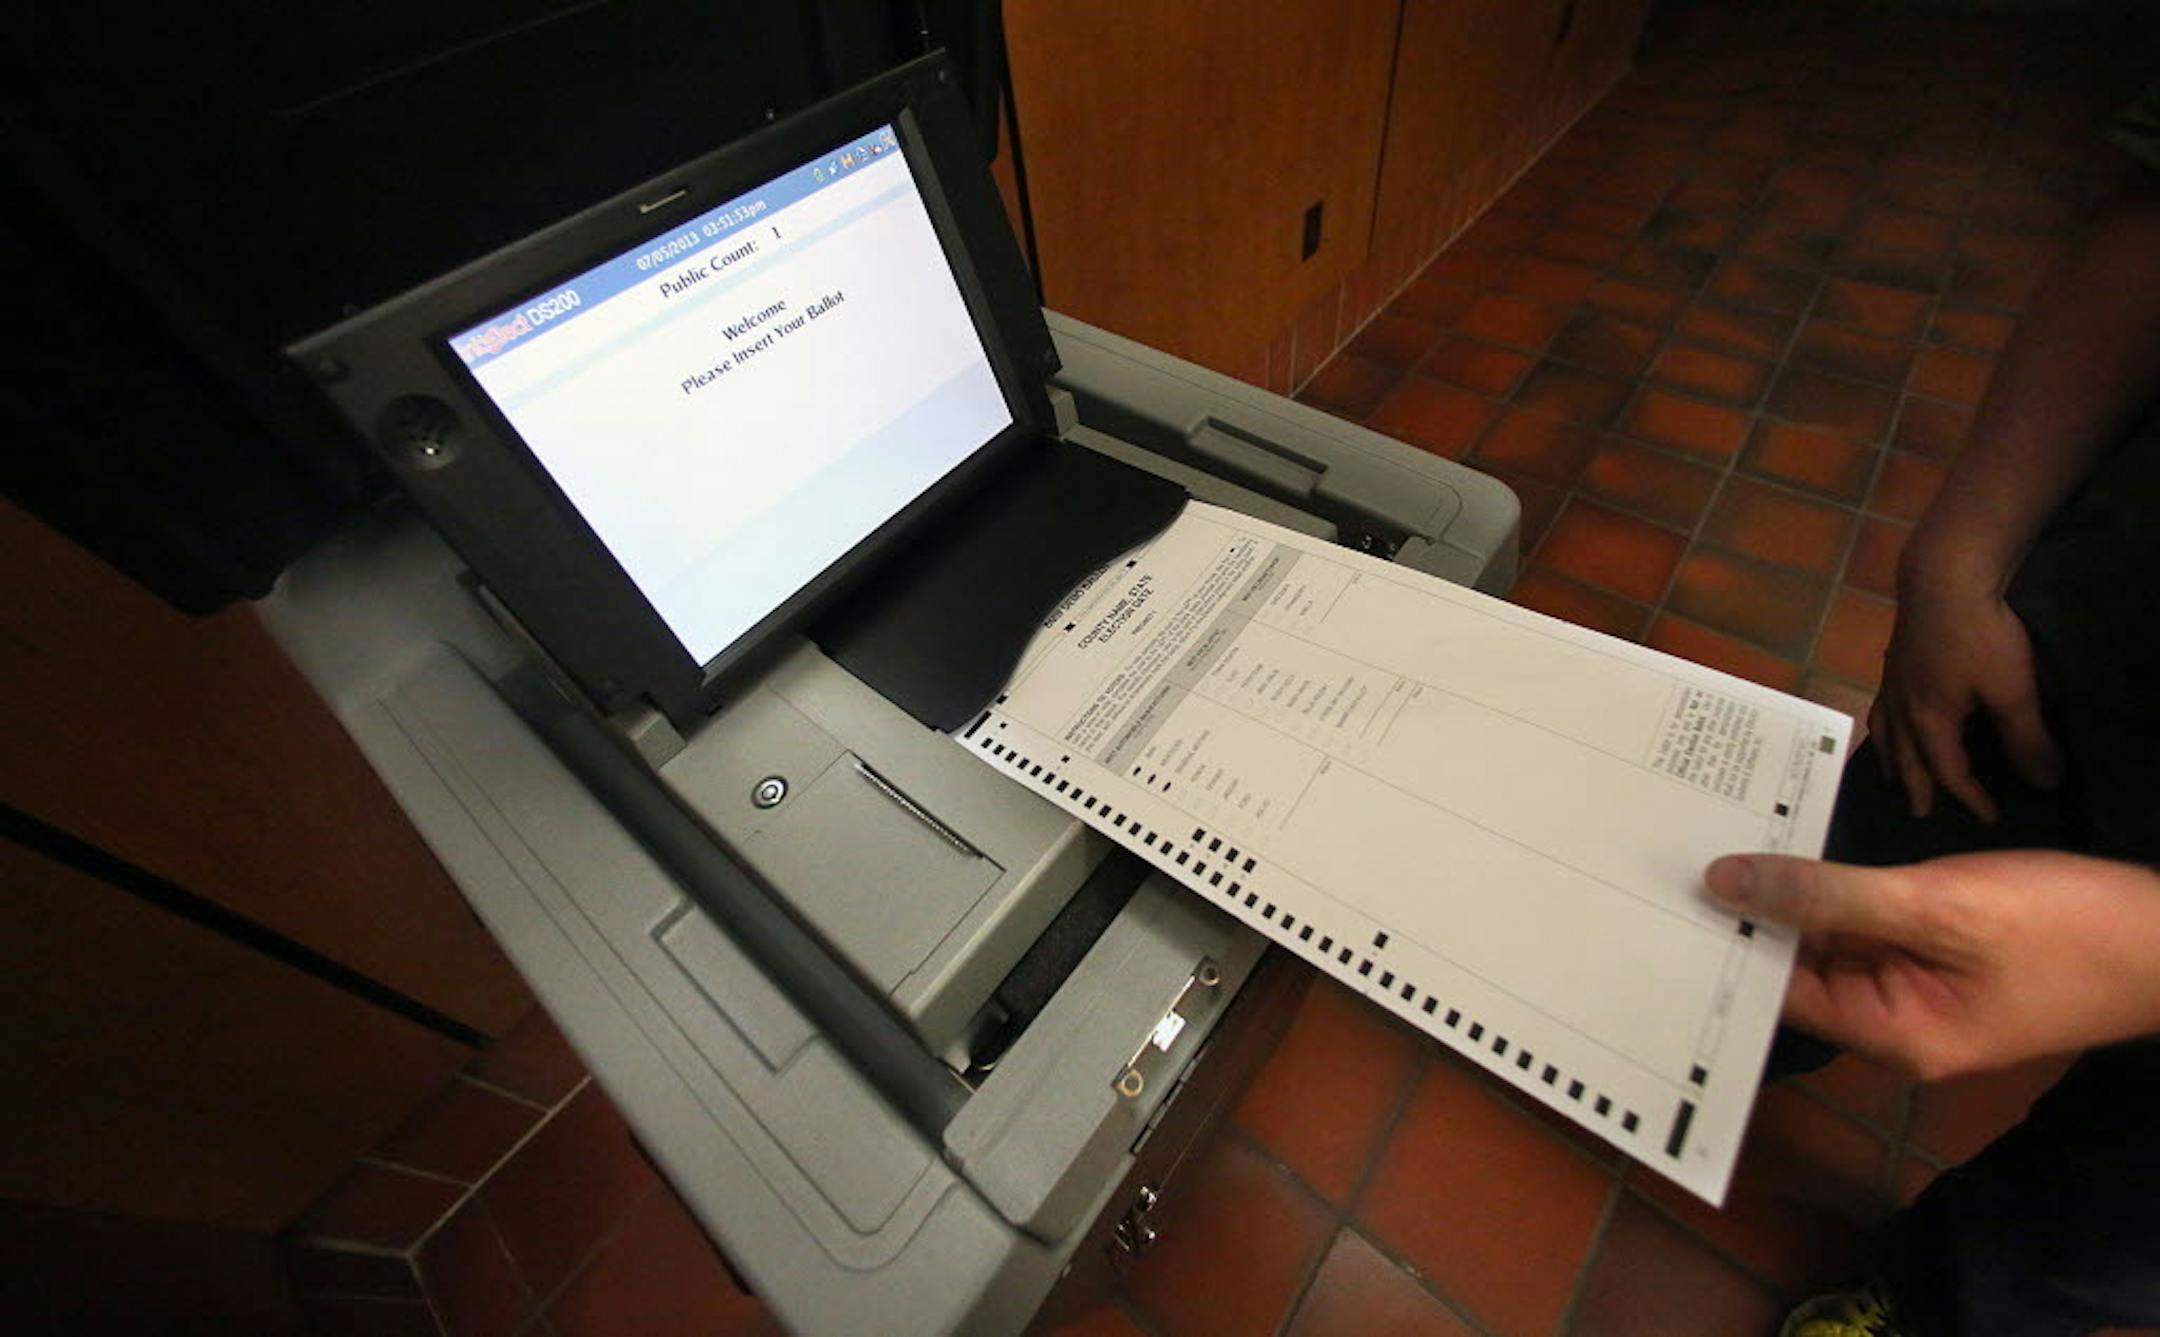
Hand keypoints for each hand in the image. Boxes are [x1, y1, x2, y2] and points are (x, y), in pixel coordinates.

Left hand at [1705, 850, 2159, 1080]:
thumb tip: (1726, 884)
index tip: (1660, 892)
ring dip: (1789, 891)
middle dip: (1747, 912)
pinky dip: (1837, 887)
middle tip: (1667, 850)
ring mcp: (1922, 987)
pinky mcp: (1944, 952)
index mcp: (1891, 1035)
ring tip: (1711, 833)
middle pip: (1797, 968)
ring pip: (1830, 939)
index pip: (1777, 993)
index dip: (1722, 941)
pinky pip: (1870, 921)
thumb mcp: (1939, 905)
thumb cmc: (2067, 928)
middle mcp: (1896, 1023)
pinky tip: (1793, 838)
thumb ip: (1828, 897)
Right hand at [1869, 571, 2059, 822]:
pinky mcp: (1894, 661)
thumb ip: (2027, 739)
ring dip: (1890, 760)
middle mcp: (1904, 708)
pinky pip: (1880, 706)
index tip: (1990, 818)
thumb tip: (2046, 783)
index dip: (1971, 798)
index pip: (1950, 772)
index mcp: (1931, 722)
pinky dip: (1882, 724)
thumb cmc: (1980, 635)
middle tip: (1921, 812)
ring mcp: (1894, 683)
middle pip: (1907, 759)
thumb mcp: (2013, 690)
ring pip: (1886, 734)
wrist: (1944, 579)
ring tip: (1890, 775)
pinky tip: (1889, 715)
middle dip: (1917, 788)